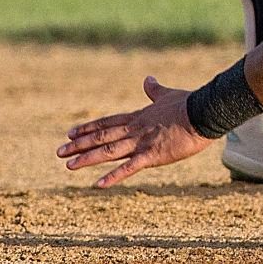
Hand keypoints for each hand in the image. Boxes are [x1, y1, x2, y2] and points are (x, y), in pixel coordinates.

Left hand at [56, 77, 215, 187]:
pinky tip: (98, 184)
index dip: (88, 129)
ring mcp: (142, 143)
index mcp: (138, 117)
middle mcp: (134, 129)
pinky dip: (113, 176)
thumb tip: (147, 78)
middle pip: (102, 137)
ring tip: (69, 166)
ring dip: (88, 158)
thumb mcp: (167, 95)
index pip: (107, 122)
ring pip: (109, 151)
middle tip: (59, 152)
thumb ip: (154, 90)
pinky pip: (129, 168)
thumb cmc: (188, 103)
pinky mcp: (152, 156)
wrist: (203, 112)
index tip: (71, 133)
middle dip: (79, 145)